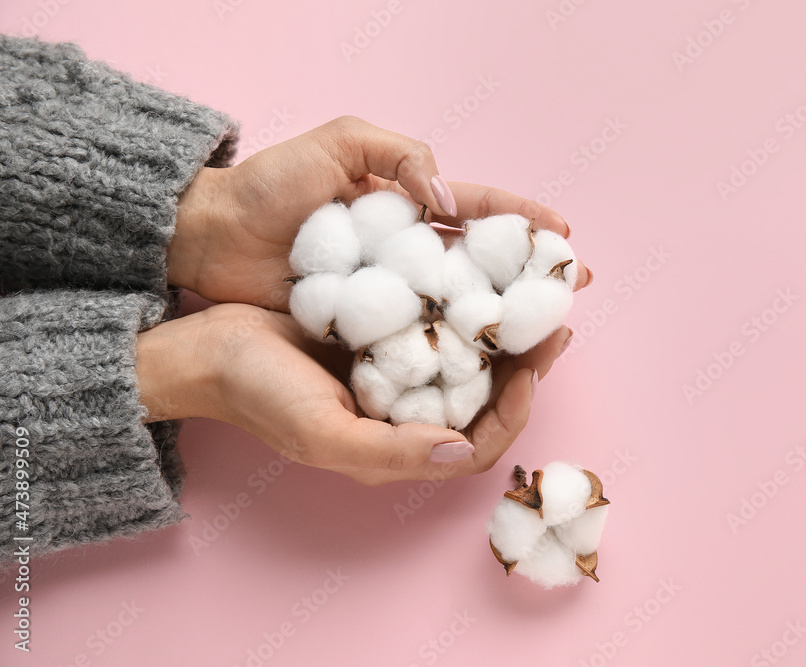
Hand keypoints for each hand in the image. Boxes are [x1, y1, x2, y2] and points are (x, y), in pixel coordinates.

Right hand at [135, 302, 572, 484]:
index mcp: (396, 448)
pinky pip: (435, 327)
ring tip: (529, 299)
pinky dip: (462, 310)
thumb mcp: (321, 431)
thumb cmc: (259, 395)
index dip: (514, 415)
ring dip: (500, 333)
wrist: (206, 349)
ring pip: (465, 361)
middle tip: (555, 323)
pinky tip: (478, 280)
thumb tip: (463, 449)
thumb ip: (392, 450)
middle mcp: (403, 416)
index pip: (477, 446)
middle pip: (482, 400)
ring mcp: (393, 376)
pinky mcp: (380, 338)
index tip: (533, 371)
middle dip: (523, 365)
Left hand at [167, 116, 590, 310]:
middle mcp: (407, 252)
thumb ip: (401, 155)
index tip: (565, 236)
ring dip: (500, 320)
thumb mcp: (339, 143)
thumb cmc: (271, 185)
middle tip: (570, 293)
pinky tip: (481, 362)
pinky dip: (450, 349)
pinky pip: (417, 339)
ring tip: (540, 334)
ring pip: (457, 307)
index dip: (524, 221)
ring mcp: (389, 293)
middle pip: (481, 265)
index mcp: (408, 202)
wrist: (211, 238)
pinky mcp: (365, 328)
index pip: (479, 211)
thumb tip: (448, 204)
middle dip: (529, 277)